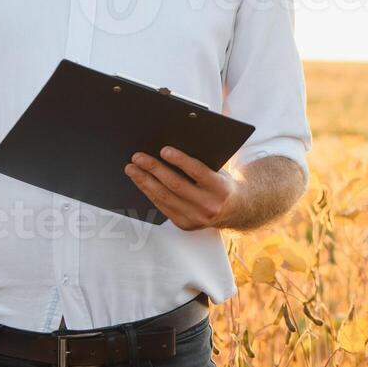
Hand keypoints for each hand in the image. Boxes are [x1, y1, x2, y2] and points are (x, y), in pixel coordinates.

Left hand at [124, 146, 243, 230]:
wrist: (236, 210)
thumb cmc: (223, 183)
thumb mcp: (221, 169)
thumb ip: (204, 159)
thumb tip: (177, 142)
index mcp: (220, 188)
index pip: (197, 172)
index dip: (179, 160)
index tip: (163, 149)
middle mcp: (209, 205)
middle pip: (176, 185)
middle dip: (154, 169)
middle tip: (138, 157)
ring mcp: (196, 217)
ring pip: (165, 198)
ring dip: (144, 182)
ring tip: (132, 169)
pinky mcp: (186, 224)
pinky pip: (163, 208)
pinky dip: (150, 193)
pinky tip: (141, 182)